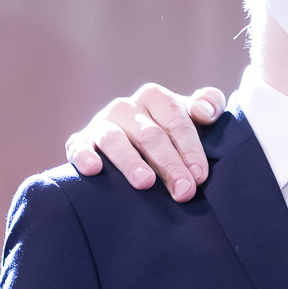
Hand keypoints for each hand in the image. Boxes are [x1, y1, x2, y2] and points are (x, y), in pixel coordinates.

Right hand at [64, 82, 223, 201]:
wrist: (136, 146)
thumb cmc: (172, 134)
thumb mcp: (193, 116)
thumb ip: (209, 104)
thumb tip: (205, 111)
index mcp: (154, 97)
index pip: (175, 119)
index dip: (190, 147)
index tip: (200, 175)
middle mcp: (125, 107)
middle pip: (149, 134)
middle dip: (169, 164)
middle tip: (184, 190)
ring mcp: (101, 124)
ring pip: (114, 139)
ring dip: (130, 162)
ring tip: (145, 183)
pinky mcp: (80, 142)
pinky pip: (78, 147)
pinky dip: (84, 157)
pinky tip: (94, 170)